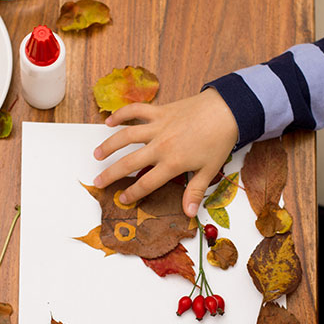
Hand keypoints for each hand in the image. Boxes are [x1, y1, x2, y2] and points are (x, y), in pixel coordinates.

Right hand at [92, 89, 238, 215]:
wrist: (226, 111)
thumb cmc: (219, 141)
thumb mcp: (209, 170)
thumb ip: (195, 192)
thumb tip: (189, 213)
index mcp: (172, 163)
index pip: (146, 183)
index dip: (133, 193)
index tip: (122, 200)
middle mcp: (160, 145)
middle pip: (129, 162)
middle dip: (111, 174)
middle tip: (98, 181)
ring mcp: (158, 126)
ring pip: (126, 135)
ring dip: (109, 145)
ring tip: (96, 154)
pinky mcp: (159, 111)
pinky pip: (135, 111)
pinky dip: (121, 114)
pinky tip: (109, 121)